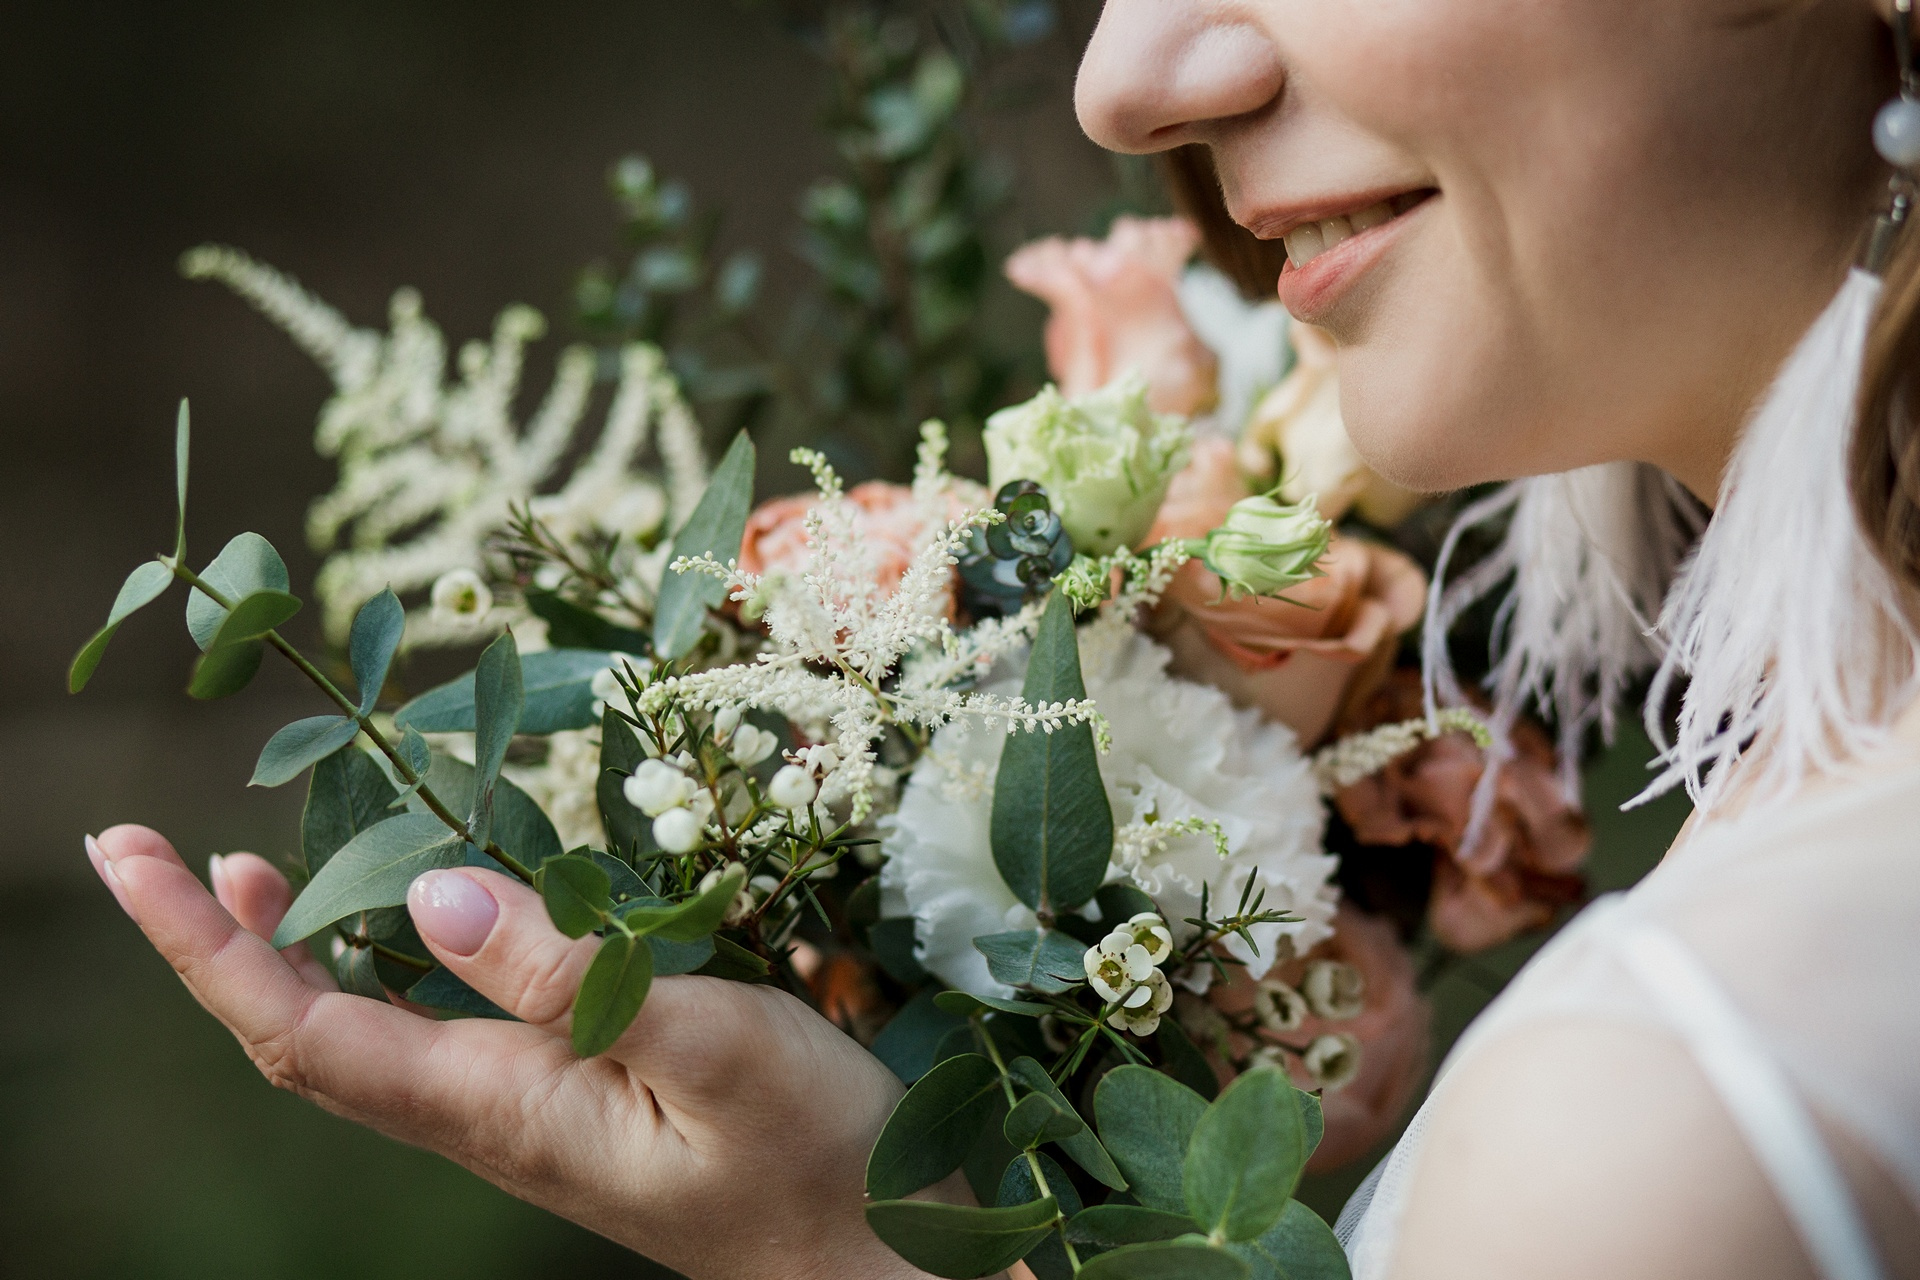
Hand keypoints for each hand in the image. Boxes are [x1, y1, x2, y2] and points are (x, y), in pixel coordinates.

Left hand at [85, 824, 934, 1279]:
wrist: (873, 1262)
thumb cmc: (812, 1157)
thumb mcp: (708, 1042)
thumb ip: (568, 976)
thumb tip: (427, 893)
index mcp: (500, 1108)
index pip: (303, 1027)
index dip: (206, 946)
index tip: (132, 856)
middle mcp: (488, 1118)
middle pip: (307, 1037)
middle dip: (218, 947)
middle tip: (159, 848)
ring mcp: (526, 1116)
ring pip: (366, 1038)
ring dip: (293, 954)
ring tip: (257, 872)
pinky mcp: (570, 1103)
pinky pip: (439, 1034)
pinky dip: (388, 968)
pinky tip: (417, 925)